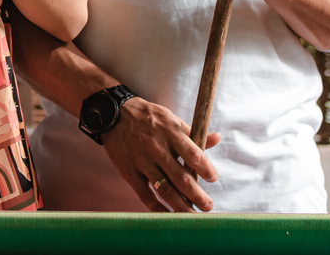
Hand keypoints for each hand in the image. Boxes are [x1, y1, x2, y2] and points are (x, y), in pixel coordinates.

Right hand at [101, 97, 219, 211]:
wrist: (113, 114)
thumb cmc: (147, 117)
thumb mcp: (171, 119)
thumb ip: (193, 132)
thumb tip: (217, 138)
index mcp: (170, 133)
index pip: (193, 155)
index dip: (206, 169)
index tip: (213, 178)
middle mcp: (157, 149)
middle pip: (182, 178)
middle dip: (197, 196)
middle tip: (208, 206)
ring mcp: (143, 162)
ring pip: (166, 190)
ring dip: (182, 206)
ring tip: (193, 216)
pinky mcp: (129, 172)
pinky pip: (145, 195)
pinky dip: (158, 208)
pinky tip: (169, 215)